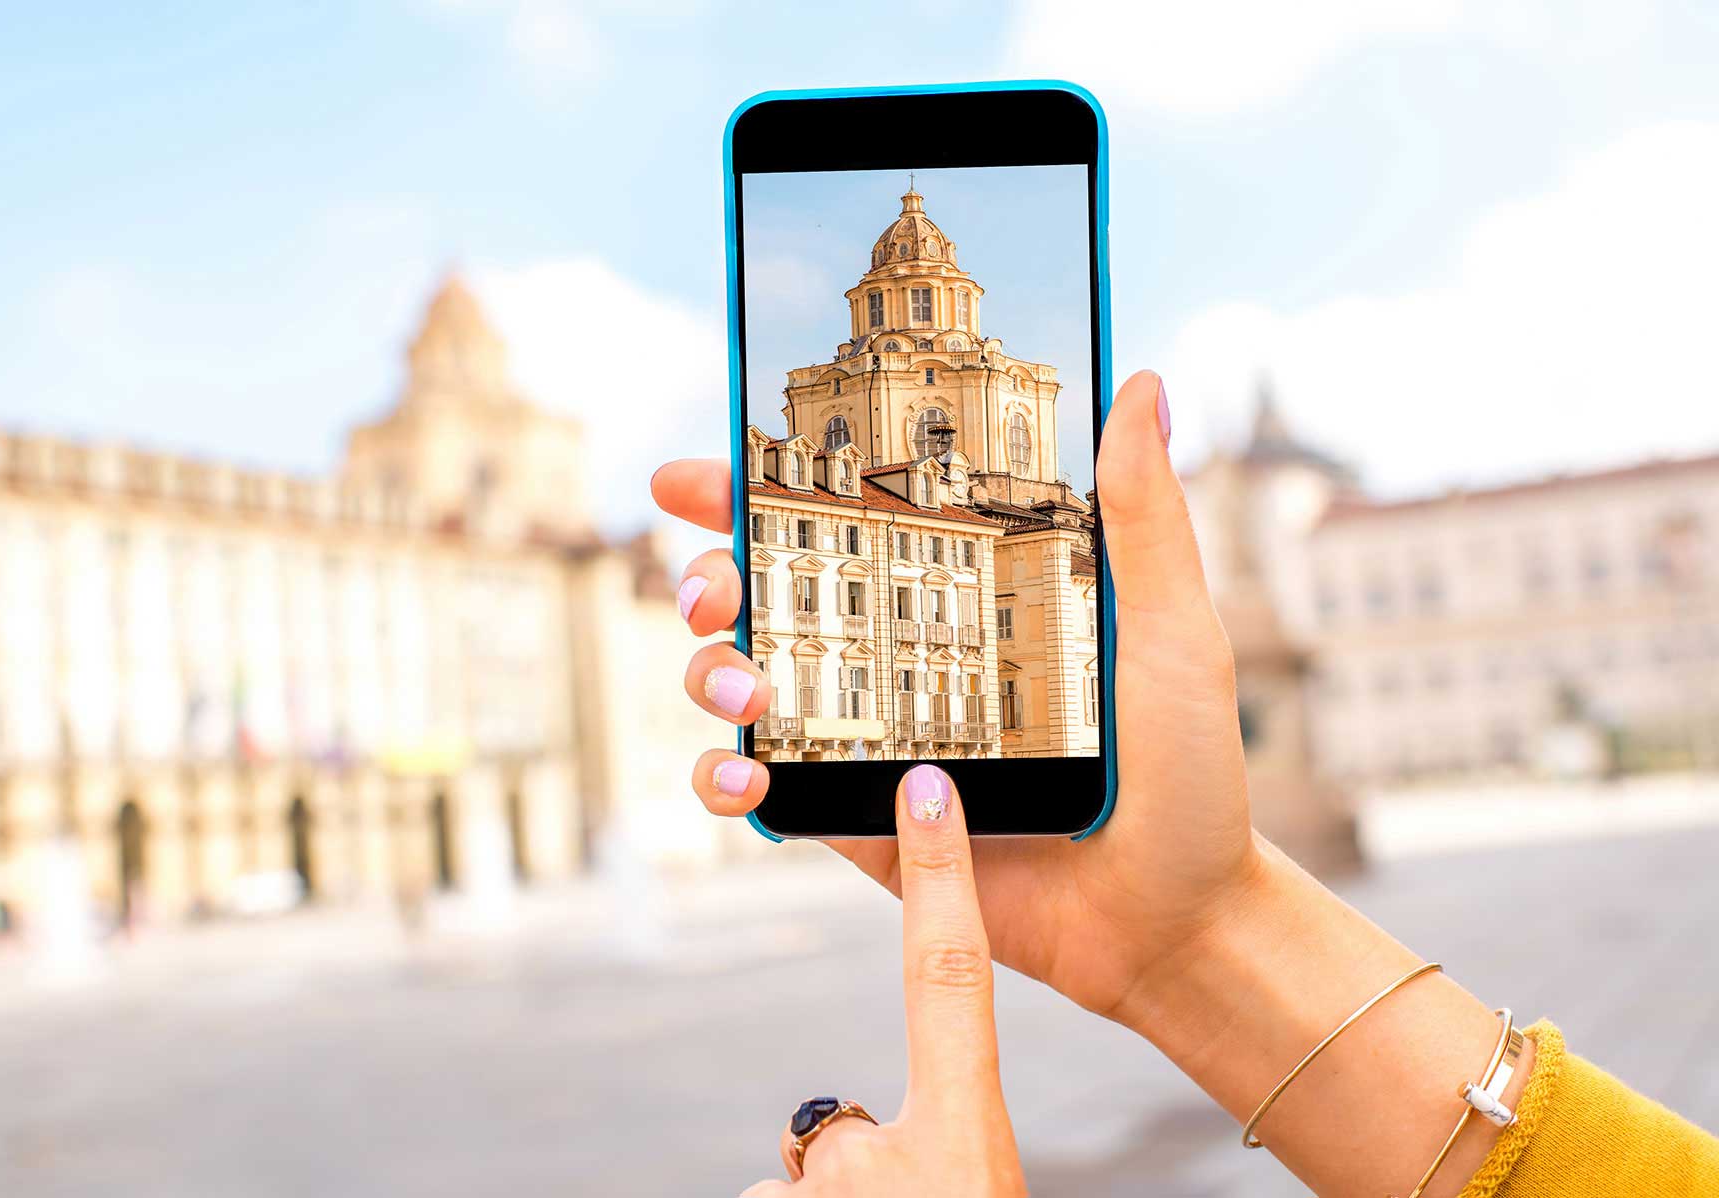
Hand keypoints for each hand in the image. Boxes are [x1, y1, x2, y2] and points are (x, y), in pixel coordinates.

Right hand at [651, 371, 1259, 1021]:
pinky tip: (746, 775)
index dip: (751, 487)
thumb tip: (1142, 383)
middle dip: (705, 577)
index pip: (836, 519)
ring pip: (739, 684)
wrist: (1171, 924)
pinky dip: (725, 777)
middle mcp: (897, 656)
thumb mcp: (1170, 632)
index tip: (698, 474)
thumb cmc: (1185, 776)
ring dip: (708, 671)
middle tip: (712, 590)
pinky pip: (760, 792)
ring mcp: (868, 742)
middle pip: (760, 594)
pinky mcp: (855, 824)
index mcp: (955, 595)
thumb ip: (1143, 516)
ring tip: (746, 687)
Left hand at [741, 764, 1025, 1197]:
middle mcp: (885, 1156)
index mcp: (965, 1142)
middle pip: (845, 1121)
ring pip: (806, 1172)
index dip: (938, 878)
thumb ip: (942, 1148)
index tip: (925, 790)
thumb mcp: (978, 1195)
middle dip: (858, 1162)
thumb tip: (864, 1137)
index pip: (949, 978)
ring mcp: (820, 1190)